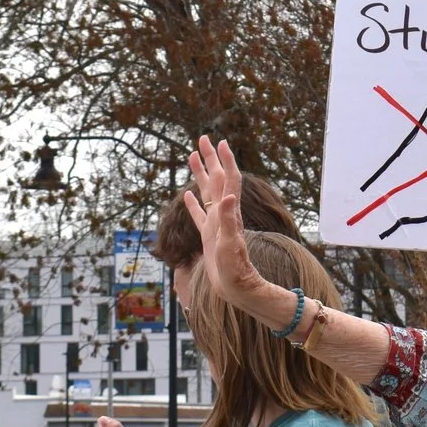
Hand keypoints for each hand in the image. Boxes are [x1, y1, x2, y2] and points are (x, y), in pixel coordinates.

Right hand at [182, 136, 279, 318]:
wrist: (237, 288)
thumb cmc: (235, 269)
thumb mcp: (230, 244)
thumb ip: (229, 220)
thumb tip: (227, 196)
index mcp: (227, 213)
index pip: (229, 180)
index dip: (225, 161)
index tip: (220, 142)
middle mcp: (222, 214)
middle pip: (217, 179)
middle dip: (210, 159)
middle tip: (203, 138)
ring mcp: (215, 224)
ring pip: (206, 192)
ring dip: (201, 174)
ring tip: (193, 156)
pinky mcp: (209, 236)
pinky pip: (199, 215)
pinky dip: (193, 203)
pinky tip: (188, 194)